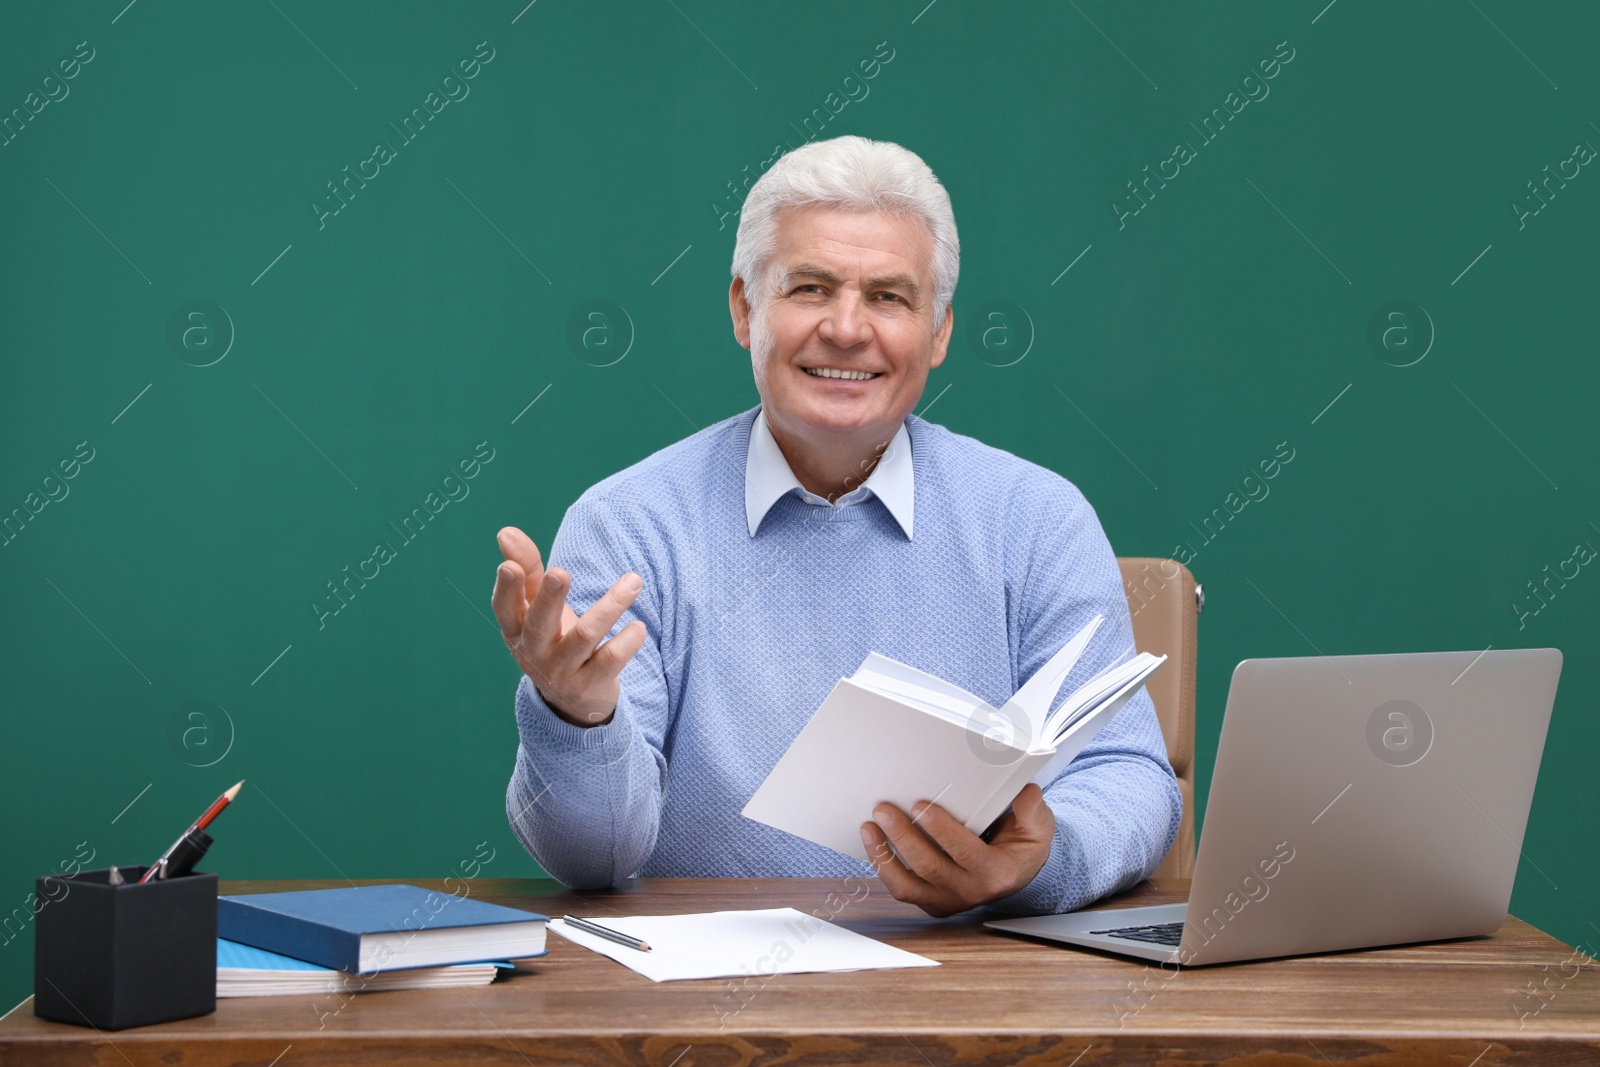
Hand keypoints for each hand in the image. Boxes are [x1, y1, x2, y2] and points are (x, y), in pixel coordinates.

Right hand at [491, 526, 647, 726]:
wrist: (572, 699)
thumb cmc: (552, 637)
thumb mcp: (535, 607)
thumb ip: (527, 568)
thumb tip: (506, 531)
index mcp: (515, 629)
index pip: (504, 608)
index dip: (506, 589)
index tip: (509, 566)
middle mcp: (534, 652)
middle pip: (539, 624)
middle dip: (549, 598)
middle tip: (560, 572)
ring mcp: (561, 671)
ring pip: (584, 637)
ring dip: (610, 607)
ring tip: (634, 581)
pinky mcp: (589, 684)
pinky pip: (610, 661)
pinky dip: (627, 642)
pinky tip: (638, 626)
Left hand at [859, 783, 1054, 916]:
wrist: (1016, 873)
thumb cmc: (1022, 845)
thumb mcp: (1038, 828)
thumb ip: (1034, 812)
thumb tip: (1027, 794)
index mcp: (995, 872)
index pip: (965, 851)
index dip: (941, 830)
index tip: (920, 806)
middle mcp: (969, 891)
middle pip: (929, 866)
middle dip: (903, 836)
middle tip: (883, 809)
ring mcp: (947, 900)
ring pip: (907, 885)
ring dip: (884, 855)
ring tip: (869, 827)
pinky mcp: (930, 901)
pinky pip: (902, 889)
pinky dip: (883, 867)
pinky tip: (872, 842)